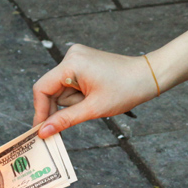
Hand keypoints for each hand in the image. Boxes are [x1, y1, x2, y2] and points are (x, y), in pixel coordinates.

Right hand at [32, 44, 159, 137]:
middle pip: (52, 89)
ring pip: (62, 89)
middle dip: (61, 108)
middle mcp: (71, 56)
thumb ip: (65, 120)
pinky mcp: (83, 62)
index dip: (40, 111)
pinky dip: (77, 95)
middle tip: (73, 121)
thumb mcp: (93, 109)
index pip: (42, 89)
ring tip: (94, 103)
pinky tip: (93, 97)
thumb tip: (43, 132)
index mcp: (71, 63)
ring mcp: (77, 57)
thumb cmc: (125, 90)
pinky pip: (71, 83)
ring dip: (72, 102)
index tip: (41, 130)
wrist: (148, 76)